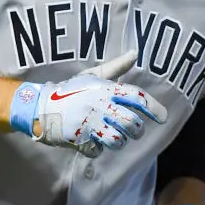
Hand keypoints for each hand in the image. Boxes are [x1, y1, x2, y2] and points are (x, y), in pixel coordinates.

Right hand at [9, 51, 167, 157]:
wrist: (40, 106)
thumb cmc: (70, 91)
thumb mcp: (92, 76)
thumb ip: (116, 67)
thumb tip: (135, 53)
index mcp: (105, 89)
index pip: (136, 97)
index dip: (153, 107)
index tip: (164, 118)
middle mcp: (99, 105)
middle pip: (131, 124)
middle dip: (136, 131)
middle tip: (134, 131)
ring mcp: (89, 123)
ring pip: (118, 140)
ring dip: (118, 142)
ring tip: (114, 137)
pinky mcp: (79, 139)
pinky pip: (97, 151)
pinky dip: (96, 150)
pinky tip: (91, 142)